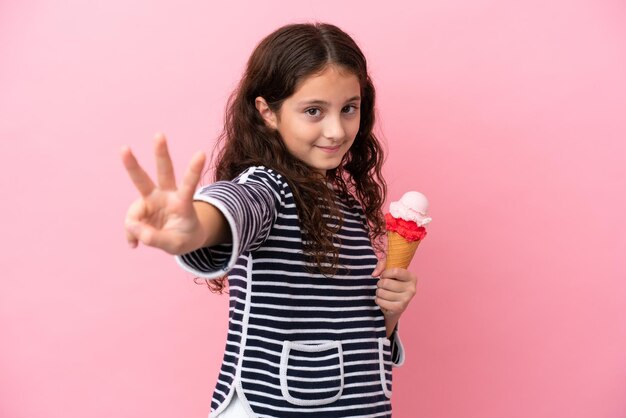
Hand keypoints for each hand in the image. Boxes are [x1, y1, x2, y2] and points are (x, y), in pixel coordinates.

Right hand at [121, 133, 206, 254]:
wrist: (180, 239)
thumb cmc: (183, 237)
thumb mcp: (176, 244)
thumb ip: (157, 238)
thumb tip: (135, 229)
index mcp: (182, 202)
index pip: (189, 185)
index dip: (194, 170)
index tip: (201, 153)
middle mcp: (167, 195)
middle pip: (164, 171)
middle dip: (161, 153)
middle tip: (160, 135)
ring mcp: (152, 199)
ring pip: (141, 180)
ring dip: (132, 163)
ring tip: (125, 148)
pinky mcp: (141, 206)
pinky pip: (131, 221)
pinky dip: (132, 233)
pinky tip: (135, 244)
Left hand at [374, 266, 417, 320]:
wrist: (396, 305)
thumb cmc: (393, 284)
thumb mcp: (389, 270)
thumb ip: (382, 264)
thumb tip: (374, 274)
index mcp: (412, 278)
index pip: (395, 271)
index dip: (385, 273)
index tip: (384, 276)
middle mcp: (412, 289)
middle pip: (386, 282)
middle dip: (380, 283)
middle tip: (383, 286)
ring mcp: (406, 300)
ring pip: (381, 292)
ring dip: (378, 292)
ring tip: (383, 293)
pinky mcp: (398, 308)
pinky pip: (380, 301)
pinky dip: (378, 300)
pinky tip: (383, 300)